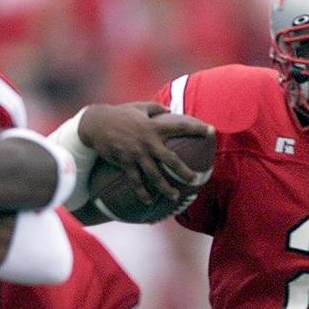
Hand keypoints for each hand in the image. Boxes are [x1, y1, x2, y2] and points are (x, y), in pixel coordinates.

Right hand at [78, 102, 213, 203]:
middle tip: (196, 180)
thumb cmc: (120, 113)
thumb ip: (156, 108)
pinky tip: (149, 201)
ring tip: (174, 196)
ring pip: (154, 175)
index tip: (212, 131)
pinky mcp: (125, 163)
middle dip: (184, 171)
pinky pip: (136, 181)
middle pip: (171, 160)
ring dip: (165, 187)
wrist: (96, 124)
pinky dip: (142, 192)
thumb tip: (170, 110)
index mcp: (154, 126)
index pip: (181, 127)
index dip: (197, 128)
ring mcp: (136, 154)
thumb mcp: (140, 106)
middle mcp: (148, 142)